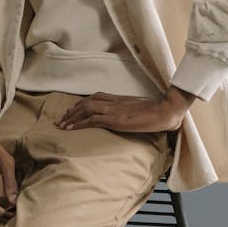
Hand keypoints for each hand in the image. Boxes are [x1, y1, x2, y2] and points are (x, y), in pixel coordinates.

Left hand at [56, 87, 193, 132]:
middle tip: (61, 119)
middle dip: (72, 111)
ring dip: (71, 117)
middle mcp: (114, 102)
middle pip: (87, 102)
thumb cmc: (160, 112)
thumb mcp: (143, 111)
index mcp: (120, 99)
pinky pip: (92, 120)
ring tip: (61, 125)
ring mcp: (113, 110)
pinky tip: (70, 129)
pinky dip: (78, 124)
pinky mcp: (115, 119)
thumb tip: (136, 119)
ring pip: (86, 109)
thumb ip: (135, 113)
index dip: (82, 103)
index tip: (73, 109)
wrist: (166, 111)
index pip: (96, 97)